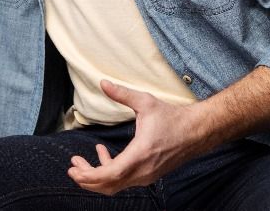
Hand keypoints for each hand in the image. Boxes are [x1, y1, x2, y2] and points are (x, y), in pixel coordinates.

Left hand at [67, 80, 213, 195]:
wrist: (197, 131)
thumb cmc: (172, 118)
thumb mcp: (145, 102)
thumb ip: (122, 93)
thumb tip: (103, 82)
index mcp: (140, 155)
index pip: (110, 175)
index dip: (90, 175)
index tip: (74, 169)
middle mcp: (143, 171)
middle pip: (109, 186)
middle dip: (87, 178)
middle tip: (72, 167)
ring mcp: (147, 175)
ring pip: (116, 185)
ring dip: (97, 176)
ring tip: (80, 162)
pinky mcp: (149, 174)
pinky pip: (124, 180)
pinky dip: (109, 172)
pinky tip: (103, 154)